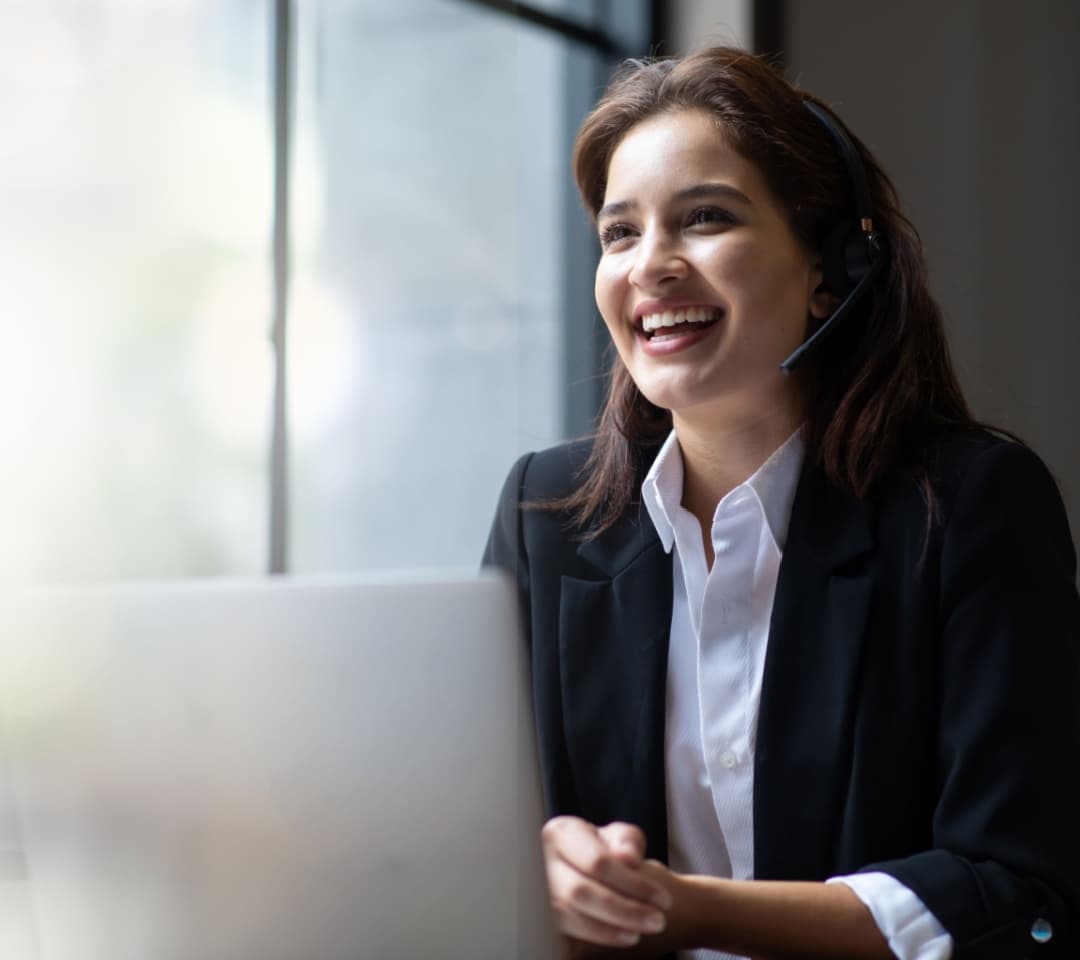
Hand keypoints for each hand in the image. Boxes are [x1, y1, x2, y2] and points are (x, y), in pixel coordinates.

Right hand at [541, 816, 672, 954]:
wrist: (585, 868)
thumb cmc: (605, 849)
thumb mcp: (620, 837)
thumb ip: (627, 840)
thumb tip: (627, 858)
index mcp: (560, 833)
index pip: (598, 862)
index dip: (633, 884)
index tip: (663, 900)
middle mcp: (540, 860)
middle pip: (581, 892)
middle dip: (623, 911)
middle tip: (657, 922)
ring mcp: (534, 889)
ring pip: (567, 917)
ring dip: (605, 930)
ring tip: (636, 934)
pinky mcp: (537, 916)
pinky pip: (557, 934)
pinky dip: (584, 939)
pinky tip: (611, 940)